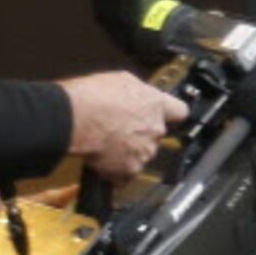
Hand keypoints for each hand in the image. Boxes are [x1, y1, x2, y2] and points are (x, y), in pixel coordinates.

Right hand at [58, 70, 188, 181]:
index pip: (181, 111)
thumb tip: (139, 96)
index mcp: (156, 104)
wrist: (74, 119)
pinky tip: (104, 159)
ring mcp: (144, 152)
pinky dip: (117, 171)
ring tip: (108, 143)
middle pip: (157, 134)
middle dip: (142, 133)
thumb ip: (138, 92)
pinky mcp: (129, 170)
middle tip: (121, 128)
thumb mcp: (121, 80)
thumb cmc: (92, 96)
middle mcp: (155, 129)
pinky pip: (126, 174)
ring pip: (142, 154)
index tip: (167, 116)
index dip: (172, 114)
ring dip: (130, 151)